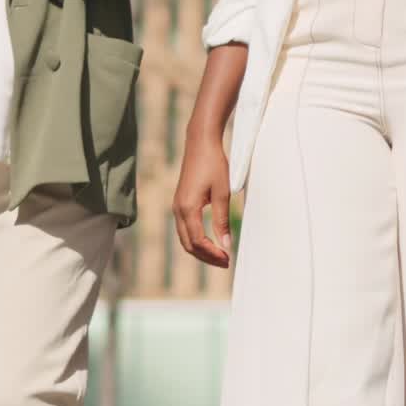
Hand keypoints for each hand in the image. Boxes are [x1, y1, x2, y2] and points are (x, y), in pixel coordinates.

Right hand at [171, 131, 230, 267]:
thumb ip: (222, 220)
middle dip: (206, 256)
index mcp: (188, 208)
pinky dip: (196, 239)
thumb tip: (226, 245)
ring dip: (201, 249)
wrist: (200, 143)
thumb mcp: (222, 193)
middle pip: (188, 244)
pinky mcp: (180, 202)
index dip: (213, 254)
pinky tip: (210, 240)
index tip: (228, 258)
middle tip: (226, 262)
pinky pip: (184, 228)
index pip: (198, 241)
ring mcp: (177, 206)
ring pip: (185, 238)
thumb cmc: (213, 164)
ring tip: (220, 254)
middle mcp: (178, 209)